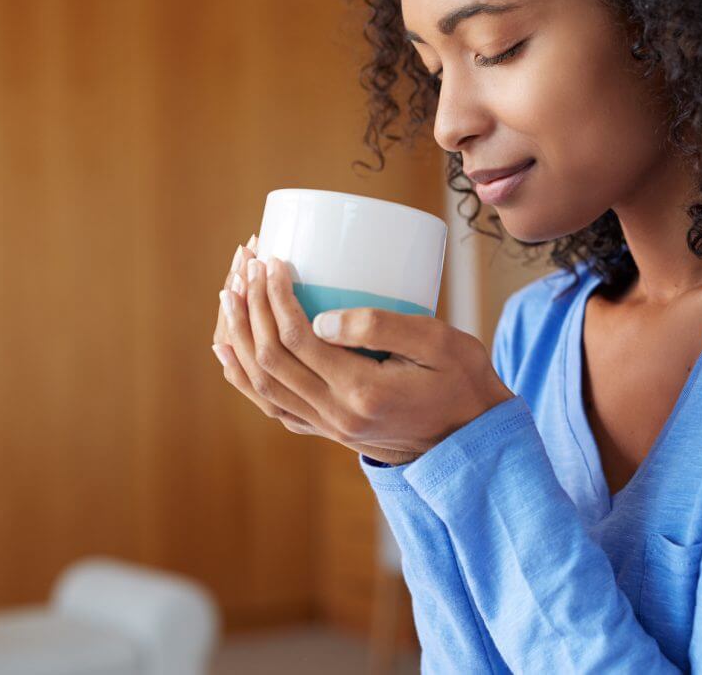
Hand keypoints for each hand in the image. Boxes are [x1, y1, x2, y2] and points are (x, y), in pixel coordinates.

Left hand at [211, 245, 514, 465]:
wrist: (473, 440)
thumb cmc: (463, 380)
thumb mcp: (438, 342)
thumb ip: (382, 327)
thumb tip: (321, 318)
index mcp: (362, 392)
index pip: (298, 340)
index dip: (276, 297)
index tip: (274, 261)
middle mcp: (337, 415)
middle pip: (270, 361)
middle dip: (251, 308)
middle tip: (245, 265)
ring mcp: (329, 427)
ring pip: (262, 387)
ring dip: (240, 339)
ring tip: (228, 296)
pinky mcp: (329, 429)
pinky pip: (272, 405)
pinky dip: (245, 378)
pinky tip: (230, 352)